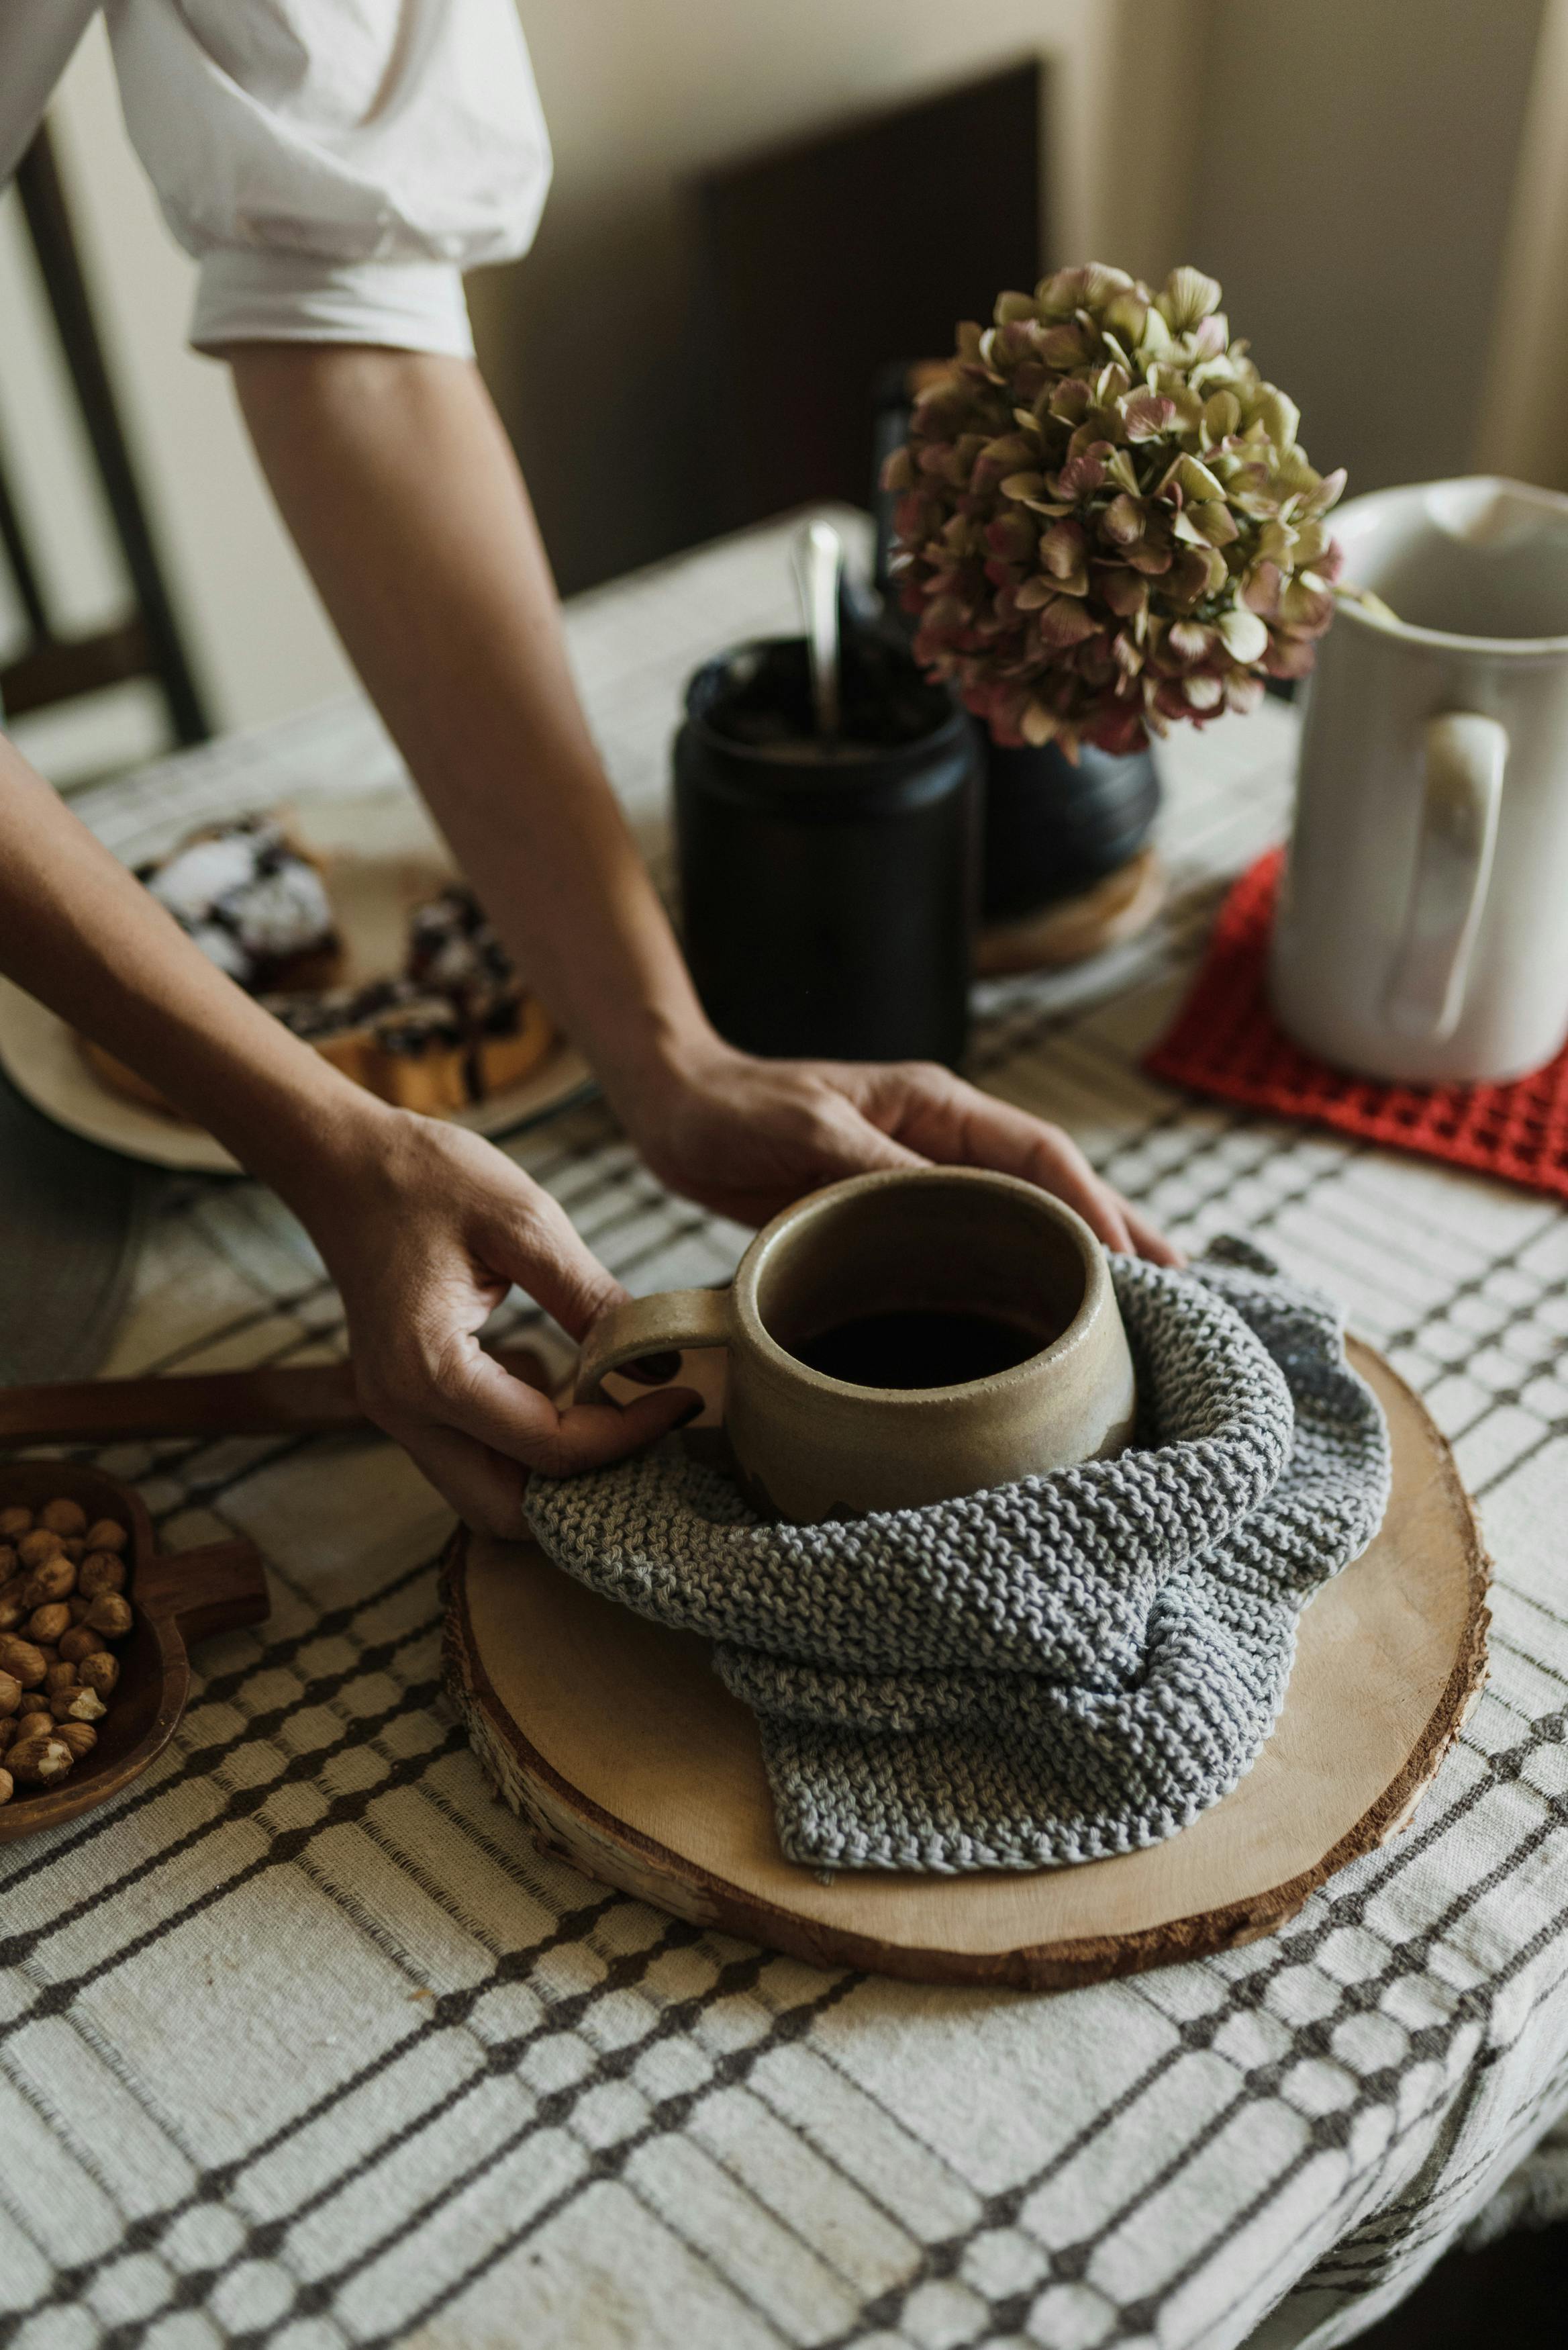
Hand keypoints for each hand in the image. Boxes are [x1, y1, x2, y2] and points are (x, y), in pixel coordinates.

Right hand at [291, 1107, 700, 1532]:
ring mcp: (395, 1413)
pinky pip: (472, 1461)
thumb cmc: (428, 1178)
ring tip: (623, 1428)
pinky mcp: (404, 1401)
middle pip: (507, 1511)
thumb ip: (594, 1299)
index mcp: (430, 1370)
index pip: (551, 1449)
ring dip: (556, 1484)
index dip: (629, 1436)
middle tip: (651, 1435)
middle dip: (587, 1492)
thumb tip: (660, 1367)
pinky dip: (527, 1458)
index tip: (685, 1399)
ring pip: (486, 1499)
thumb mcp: (526, 1223)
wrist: (341, 1161)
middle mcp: (402, 1411)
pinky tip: (578, 1411)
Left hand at [628, 1041, 1177, 1259]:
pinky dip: (1012, 1272)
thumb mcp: (810, 1133)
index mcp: (937, 1106)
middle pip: (1051, 1187)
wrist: (672, 1106)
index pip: (1040, 1154)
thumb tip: (955, 1206)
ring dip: (1073, 1257)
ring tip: (1133, 1311)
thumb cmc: (733, 1109)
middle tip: (1177, 1293)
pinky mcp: (889, 1208)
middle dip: (1115, 1234)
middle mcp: (941, 1138)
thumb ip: (879, 1167)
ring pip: (1018, 1217)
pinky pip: (968, 1242)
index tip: (1133, 1259)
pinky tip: (1032, 1312)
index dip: (1093, 1206)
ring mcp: (919, 1173)